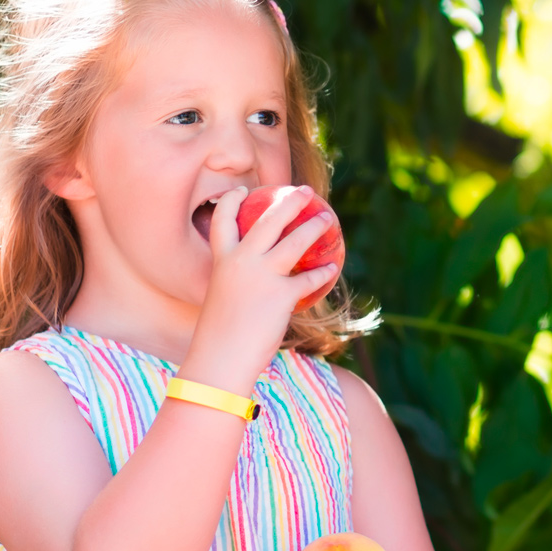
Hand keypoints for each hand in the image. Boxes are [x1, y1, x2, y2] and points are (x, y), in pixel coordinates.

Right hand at [184, 185, 338, 392]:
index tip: (243, 191)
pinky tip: (332, 268)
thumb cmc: (219, 333)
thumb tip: (258, 275)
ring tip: (327, 218)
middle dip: (289, 201)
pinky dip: (323, 273)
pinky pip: (309, 279)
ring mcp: (263, 276)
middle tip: (305, 191)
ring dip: (315, 226)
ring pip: (296, 241)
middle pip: (269, 219)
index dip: (232, 200)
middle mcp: (241, 261)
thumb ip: (237, 280)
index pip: (223, 220)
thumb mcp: (222, 296)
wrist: (221, 359)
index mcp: (221, 260)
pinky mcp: (282, 296)